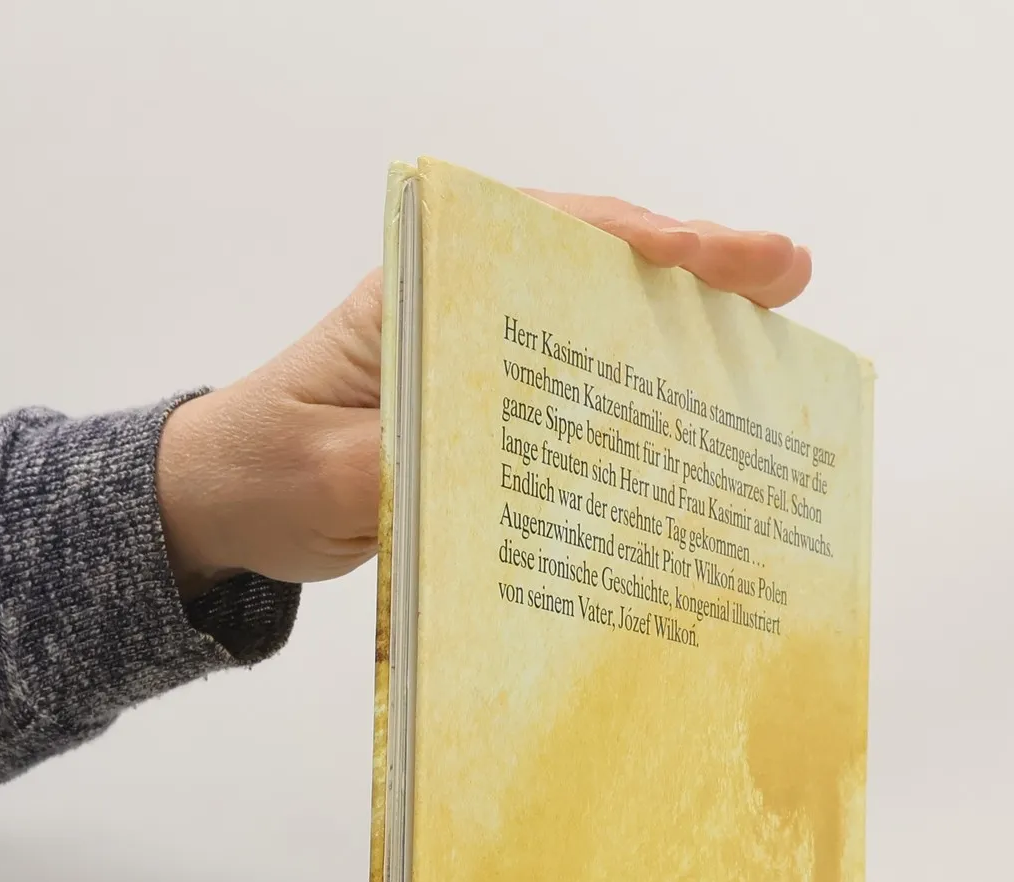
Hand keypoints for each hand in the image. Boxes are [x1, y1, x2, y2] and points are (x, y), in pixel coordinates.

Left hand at [155, 193, 812, 597]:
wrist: (225, 507)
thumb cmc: (265, 474)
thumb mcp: (327, 477)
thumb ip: (405, 467)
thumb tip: (499, 473)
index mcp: (416, 294)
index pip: (543, 241)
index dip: (642, 245)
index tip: (720, 253)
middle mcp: (457, 308)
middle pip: (592, 269)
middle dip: (693, 272)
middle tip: (788, 274)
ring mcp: (478, 357)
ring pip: (597, 325)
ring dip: (683, 332)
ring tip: (777, 339)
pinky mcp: (488, 413)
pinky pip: (579, 392)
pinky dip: (643, 398)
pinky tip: (704, 417)